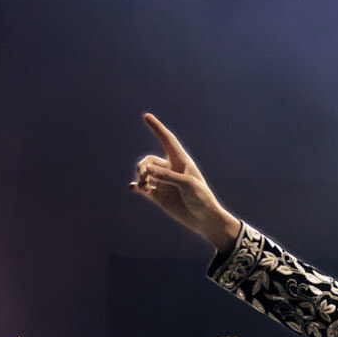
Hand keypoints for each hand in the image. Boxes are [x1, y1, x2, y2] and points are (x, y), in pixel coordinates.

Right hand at [130, 113, 242, 248]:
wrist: (204, 220)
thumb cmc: (201, 199)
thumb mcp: (188, 185)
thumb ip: (168, 177)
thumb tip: (148, 171)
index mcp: (181, 161)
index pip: (168, 140)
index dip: (157, 128)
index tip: (146, 116)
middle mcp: (170, 169)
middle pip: (149, 160)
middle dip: (144, 166)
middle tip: (145, 176)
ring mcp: (163, 182)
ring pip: (145, 172)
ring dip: (141, 177)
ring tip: (143, 186)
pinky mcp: (158, 195)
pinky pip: (143, 187)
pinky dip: (137, 186)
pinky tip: (133, 188)